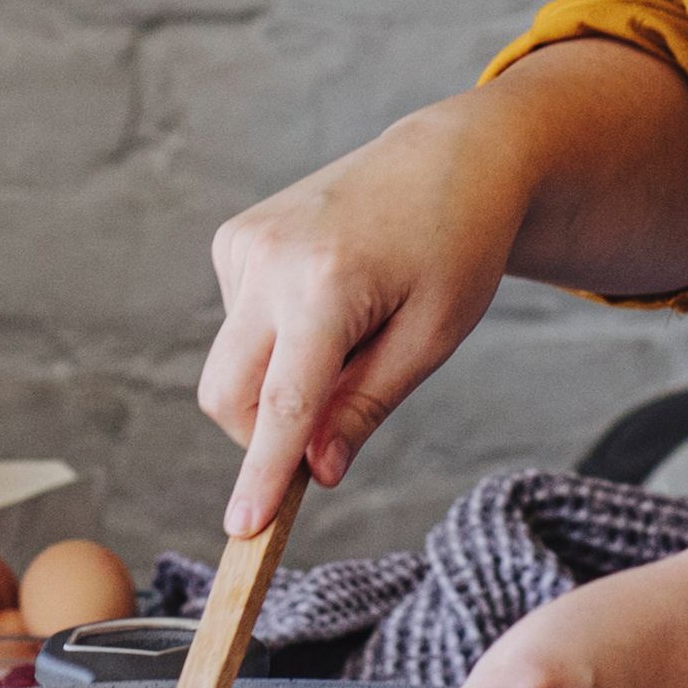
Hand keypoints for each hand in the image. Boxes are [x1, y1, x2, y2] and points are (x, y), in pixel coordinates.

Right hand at [194, 103, 530, 558]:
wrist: (452, 157)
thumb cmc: (457, 246)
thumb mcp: (433, 336)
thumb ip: (366, 406)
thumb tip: (315, 471)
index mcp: (326, 285)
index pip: (284, 405)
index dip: (263, 474)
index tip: (244, 530)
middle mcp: (269, 259)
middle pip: (230, 393)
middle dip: (265, 433)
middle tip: (336, 423)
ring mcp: (243, 243)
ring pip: (235, 364)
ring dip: (281, 376)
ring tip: (354, 325)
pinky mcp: (233, 237)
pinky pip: (239, 324)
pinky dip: (277, 336)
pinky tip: (330, 295)